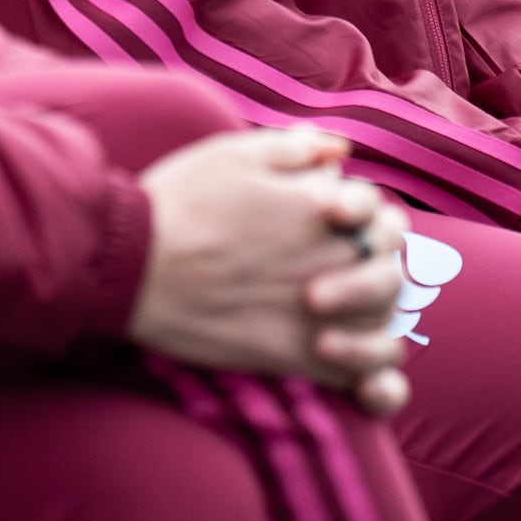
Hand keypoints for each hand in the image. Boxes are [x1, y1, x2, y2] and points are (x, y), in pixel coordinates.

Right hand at [131, 127, 414, 413]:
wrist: (132, 264)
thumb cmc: (178, 202)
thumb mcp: (235, 151)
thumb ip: (298, 147)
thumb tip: (342, 152)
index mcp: (320, 203)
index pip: (377, 211)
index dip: (364, 216)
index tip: (334, 222)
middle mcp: (330, 256)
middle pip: (389, 264)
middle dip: (376, 264)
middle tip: (339, 266)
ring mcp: (317, 310)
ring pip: (383, 319)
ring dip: (376, 314)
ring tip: (342, 311)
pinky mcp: (294, 354)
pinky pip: (359, 373)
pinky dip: (369, 373)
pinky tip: (344, 358)